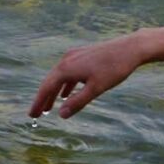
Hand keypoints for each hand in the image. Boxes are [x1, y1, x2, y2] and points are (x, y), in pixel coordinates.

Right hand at [30, 31, 151, 119]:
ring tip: (50, 107)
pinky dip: (65, 84)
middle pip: (50, 82)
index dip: (38, 103)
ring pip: (59, 77)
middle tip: (37, 114)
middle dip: (43, 99)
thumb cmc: (115, 69)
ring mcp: (74, 56)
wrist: (131, 47)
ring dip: (54, 92)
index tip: (32, 115)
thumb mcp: (96, 88)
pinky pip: (69, 72)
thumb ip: (78, 102)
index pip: (46, 88)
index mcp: (66, 68)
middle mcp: (66, 60)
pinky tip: (65, 94)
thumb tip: (61, 115)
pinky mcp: (83, 55)